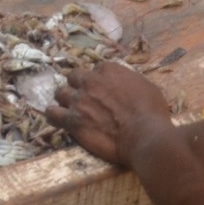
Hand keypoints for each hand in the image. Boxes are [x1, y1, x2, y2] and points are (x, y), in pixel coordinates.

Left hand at [46, 63, 173, 166]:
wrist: (144, 135)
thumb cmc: (151, 112)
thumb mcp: (146, 86)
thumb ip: (129, 82)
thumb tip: (126, 86)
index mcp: (109, 70)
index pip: (96, 69)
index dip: (98, 81)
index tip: (102, 90)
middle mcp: (90, 81)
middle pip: (74, 77)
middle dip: (77, 85)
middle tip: (84, 97)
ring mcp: (79, 100)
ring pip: (60, 93)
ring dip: (65, 99)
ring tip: (70, 109)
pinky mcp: (72, 120)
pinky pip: (52, 114)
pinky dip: (53, 115)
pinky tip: (57, 119)